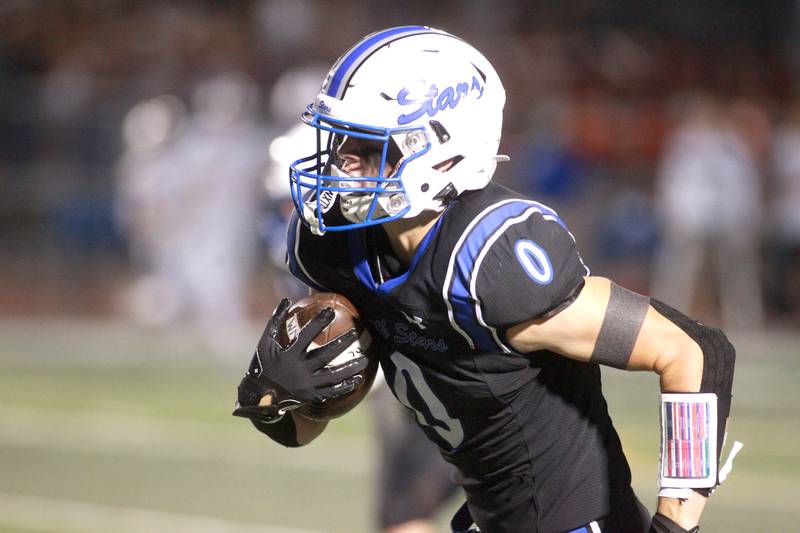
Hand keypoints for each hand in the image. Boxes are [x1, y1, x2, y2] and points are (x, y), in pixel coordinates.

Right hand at [232, 298, 366, 422]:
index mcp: (288, 357)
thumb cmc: (263, 365)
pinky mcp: (311, 397)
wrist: (260, 397)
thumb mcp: (265, 343)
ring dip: (350, 368)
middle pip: (325, 355)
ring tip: (365, 359)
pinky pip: (332, 392)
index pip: (306, 336)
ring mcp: (306, 386)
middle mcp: (299, 371)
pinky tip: (358, 379)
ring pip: (333, 376)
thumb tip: (286, 300)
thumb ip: (275, 322)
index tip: (330, 311)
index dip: (318, 323)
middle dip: (341, 343)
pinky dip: (345, 386)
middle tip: (355, 332)